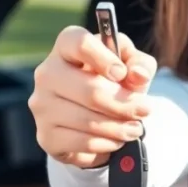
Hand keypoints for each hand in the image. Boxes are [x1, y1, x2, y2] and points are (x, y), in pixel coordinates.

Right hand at [29, 26, 157, 168]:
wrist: (94, 115)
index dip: (104, 58)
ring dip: (119, 127)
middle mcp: (47, 73)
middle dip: (124, 104)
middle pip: (90, 89)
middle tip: (144, 110)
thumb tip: (138, 75)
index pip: (78, 43)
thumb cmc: (112, 81)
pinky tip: (117, 140)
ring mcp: (43, 106)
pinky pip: (83, 142)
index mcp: (66, 47)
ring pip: (88, 120)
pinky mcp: (46, 136)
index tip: (122, 74)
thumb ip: (140, 64)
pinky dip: (107, 143)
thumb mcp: (132, 66)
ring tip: (135, 128)